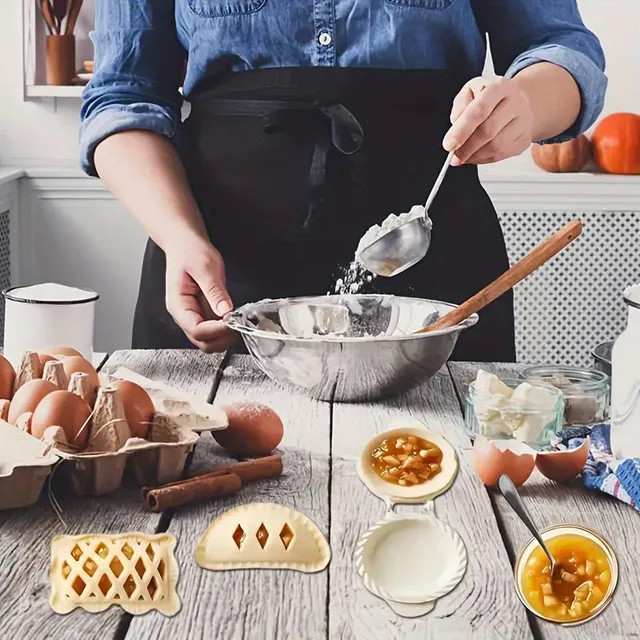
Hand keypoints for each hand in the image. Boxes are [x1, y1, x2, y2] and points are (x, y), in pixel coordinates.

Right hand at [164, 235, 237, 351]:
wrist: (184, 242)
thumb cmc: (190, 250)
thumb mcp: (205, 267)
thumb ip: (214, 291)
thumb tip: (225, 312)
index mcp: (178, 305)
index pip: (196, 330)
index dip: (217, 330)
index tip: (234, 322)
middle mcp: (184, 314)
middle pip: (202, 341)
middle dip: (221, 338)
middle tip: (240, 325)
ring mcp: (193, 315)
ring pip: (209, 339)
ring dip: (225, 336)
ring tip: (240, 321)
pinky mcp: (203, 312)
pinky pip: (214, 328)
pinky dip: (226, 328)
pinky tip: (236, 317)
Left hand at [443, 76, 533, 165]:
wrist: (519, 101)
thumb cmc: (490, 97)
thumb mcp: (470, 91)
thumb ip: (460, 108)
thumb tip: (455, 129)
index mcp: (498, 87)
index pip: (479, 110)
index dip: (462, 130)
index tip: (448, 145)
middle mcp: (515, 103)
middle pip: (488, 131)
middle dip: (466, 147)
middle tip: (453, 155)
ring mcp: (523, 122)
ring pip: (495, 146)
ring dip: (474, 156)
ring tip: (462, 156)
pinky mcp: (524, 139)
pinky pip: (501, 155)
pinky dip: (484, 159)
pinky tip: (476, 155)